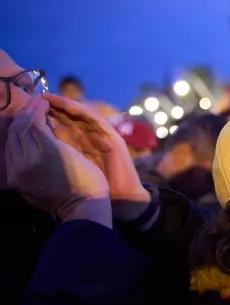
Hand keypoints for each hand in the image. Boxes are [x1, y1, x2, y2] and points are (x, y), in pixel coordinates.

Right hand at [5, 97, 110, 225]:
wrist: (85, 208)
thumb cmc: (70, 203)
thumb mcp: (39, 191)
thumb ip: (30, 175)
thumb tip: (30, 158)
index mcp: (15, 178)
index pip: (10, 148)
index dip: (17, 131)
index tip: (25, 119)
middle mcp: (17, 167)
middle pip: (14, 135)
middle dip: (21, 117)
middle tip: (31, 106)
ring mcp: (31, 157)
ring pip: (24, 126)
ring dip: (31, 111)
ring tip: (39, 102)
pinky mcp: (48, 148)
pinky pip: (37, 122)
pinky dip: (40, 110)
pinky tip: (45, 103)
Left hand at [42, 94, 151, 220]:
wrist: (120, 200)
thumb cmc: (93, 189)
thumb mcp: (69, 167)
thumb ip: (58, 152)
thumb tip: (36, 140)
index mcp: (81, 145)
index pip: (61, 125)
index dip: (44, 116)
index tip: (27, 109)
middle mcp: (92, 138)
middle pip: (70, 117)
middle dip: (52, 107)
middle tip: (35, 97)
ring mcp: (104, 136)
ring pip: (82, 114)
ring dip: (65, 104)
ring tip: (49, 97)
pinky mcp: (114, 138)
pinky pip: (96, 120)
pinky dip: (81, 111)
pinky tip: (67, 105)